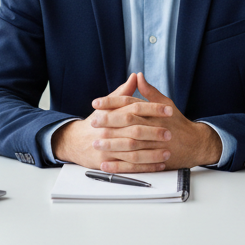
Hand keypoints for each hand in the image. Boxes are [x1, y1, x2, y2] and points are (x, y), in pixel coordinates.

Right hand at [52, 74, 174, 172]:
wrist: (75, 142)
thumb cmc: (96, 123)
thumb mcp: (107, 106)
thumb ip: (123, 93)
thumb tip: (136, 77)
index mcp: (110, 114)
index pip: (134, 108)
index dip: (153, 108)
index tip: (169, 110)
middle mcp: (107, 131)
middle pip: (134, 130)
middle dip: (154, 132)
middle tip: (169, 132)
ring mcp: (107, 148)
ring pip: (132, 151)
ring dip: (152, 153)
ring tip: (167, 152)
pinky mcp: (107, 163)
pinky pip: (129, 167)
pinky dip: (145, 167)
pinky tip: (158, 165)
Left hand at [90, 73, 220, 169]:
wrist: (195, 144)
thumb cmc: (178, 123)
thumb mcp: (166, 103)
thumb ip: (150, 91)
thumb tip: (137, 76)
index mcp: (154, 113)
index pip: (129, 104)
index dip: (111, 103)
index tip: (96, 103)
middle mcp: (153, 128)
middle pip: (127, 123)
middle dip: (108, 122)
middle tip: (93, 122)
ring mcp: (154, 146)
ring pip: (129, 145)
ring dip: (111, 144)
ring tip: (96, 143)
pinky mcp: (153, 161)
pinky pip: (133, 164)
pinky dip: (118, 165)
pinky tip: (105, 164)